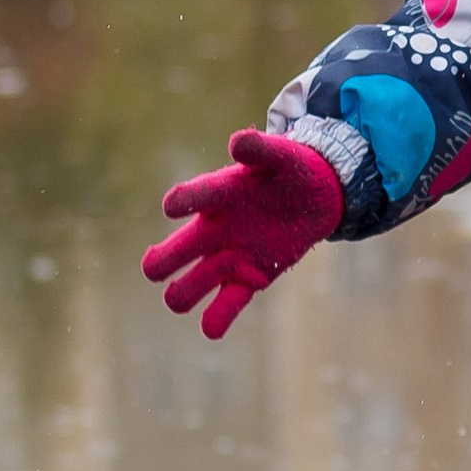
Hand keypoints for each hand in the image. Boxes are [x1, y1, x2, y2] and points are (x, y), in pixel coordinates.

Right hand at [141, 128, 344, 340]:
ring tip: (188, 294)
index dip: (181, 202)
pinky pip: (226, 305)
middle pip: (173, 252)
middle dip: (161, 261)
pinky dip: (216, 318)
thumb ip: (259, 149)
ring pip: (190, 285)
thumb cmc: (289, 170)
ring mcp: (227, 257)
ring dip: (185, 291)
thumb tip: (238, 142)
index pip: (190, 198)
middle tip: (155, 268)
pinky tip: (211, 328)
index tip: (172, 207)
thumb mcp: (280, 155)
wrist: (315, 196)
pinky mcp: (248, 280)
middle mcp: (212, 229)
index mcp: (217, 195)